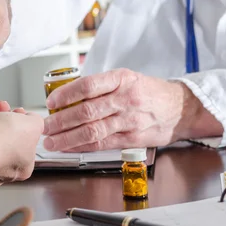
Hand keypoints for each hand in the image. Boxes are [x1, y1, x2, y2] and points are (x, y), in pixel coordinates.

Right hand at [0, 101, 41, 186]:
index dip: (27, 128)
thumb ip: (36, 122)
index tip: (25, 117)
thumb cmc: (3, 142)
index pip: (28, 147)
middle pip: (10, 139)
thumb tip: (32, 120)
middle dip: (10, 119)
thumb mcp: (34, 125)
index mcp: (22, 168)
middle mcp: (2, 168)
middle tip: (11, 110)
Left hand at [42, 69, 222, 151]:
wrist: (180, 108)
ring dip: (67, 138)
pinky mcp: (133, 138)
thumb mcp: (126, 78)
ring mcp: (130, 120)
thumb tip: (65, 97)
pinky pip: (103, 143)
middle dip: (61, 121)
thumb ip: (100, 87)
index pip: (88, 85)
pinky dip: (83, 146)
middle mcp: (126, 98)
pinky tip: (69, 147)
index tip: (51, 102)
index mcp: (122, 79)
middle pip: (87, 111)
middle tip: (45, 126)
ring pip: (93, 130)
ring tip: (51, 141)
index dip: (66, 94)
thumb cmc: (147, 91)